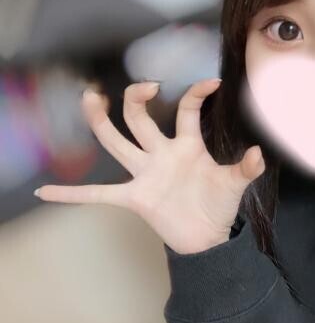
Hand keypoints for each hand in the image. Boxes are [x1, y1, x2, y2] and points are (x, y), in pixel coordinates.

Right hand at [34, 79, 265, 253]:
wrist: (208, 238)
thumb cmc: (219, 205)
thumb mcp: (234, 185)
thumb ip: (245, 169)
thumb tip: (259, 154)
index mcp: (187, 145)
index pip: (187, 110)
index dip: (196, 93)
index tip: (212, 83)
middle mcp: (161, 154)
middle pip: (139, 117)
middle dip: (136, 97)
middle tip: (145, 86)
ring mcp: (144, 174)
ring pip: (116, 141)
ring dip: (100, 121)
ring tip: (90, 97)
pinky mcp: (134, 198)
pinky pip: (98, 194)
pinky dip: (72, 194)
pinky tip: (46, 191)